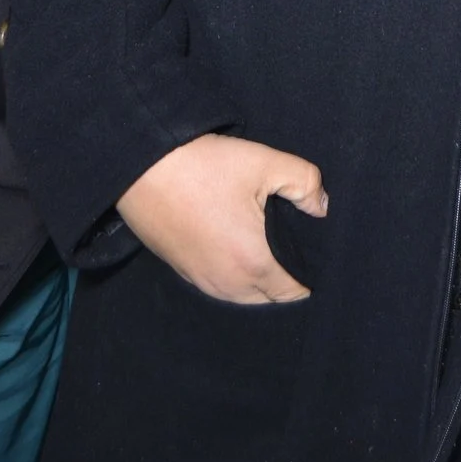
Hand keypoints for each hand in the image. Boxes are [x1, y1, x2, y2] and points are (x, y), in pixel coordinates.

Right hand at [117, 133, 327, 303]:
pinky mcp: (183, 272)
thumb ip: (305, 182)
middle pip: (273, 299)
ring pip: (246, 297)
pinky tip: (235, 244)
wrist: (138, 165)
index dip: (312, 275)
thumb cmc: (201, 165)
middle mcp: (228, 283)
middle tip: (294, 244)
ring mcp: (202, 281)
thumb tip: (321, 206)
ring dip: (260, 281)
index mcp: (254, 263)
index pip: (297, 292)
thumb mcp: (264, 162)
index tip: (316, 252)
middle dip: (288, 279)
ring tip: (266, 245)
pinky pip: (220, 287)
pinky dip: (234, 275)